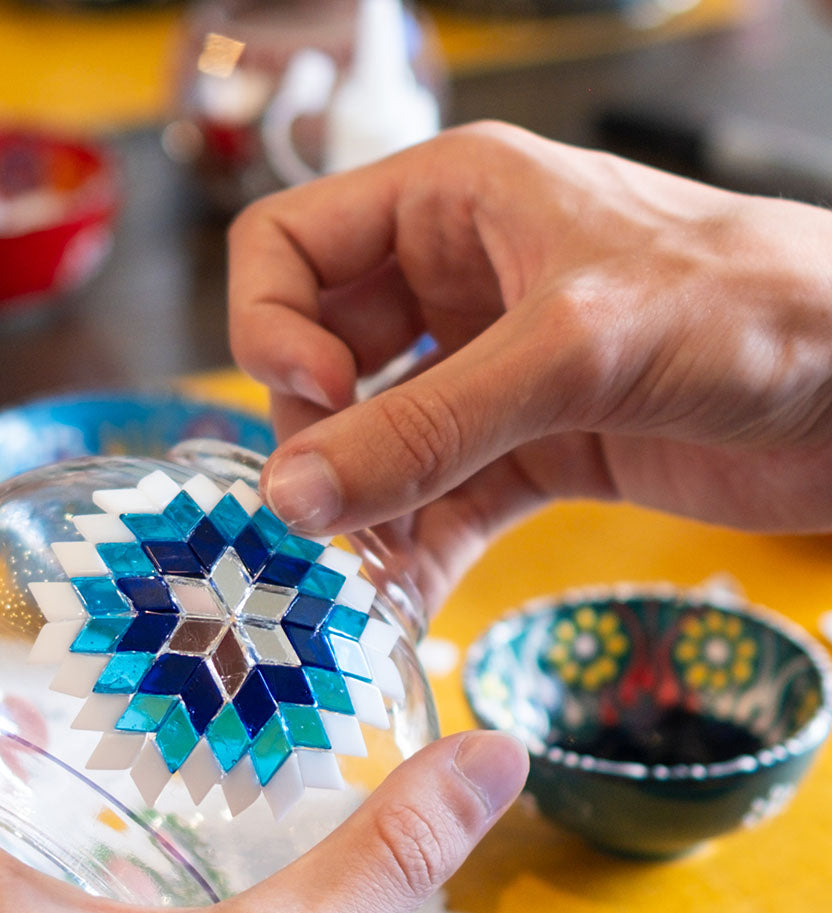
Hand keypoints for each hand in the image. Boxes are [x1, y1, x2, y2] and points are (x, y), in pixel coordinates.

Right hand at [228, 121, 831, 609]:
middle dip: (319, 438)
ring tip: (370, 569)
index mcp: (451, 204)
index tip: (316, 398)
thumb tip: (291, 495)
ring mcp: (490, 372)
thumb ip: (425, 428)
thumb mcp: (570, 351)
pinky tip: (410, 597)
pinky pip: (437, 502)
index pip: (288, 248)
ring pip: (375, 442)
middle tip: (338, 506)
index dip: (271, 326)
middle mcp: (455, 282)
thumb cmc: (753, 308)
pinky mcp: (529, 448)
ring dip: (362, 508)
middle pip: (317, 358)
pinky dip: (416, 549)